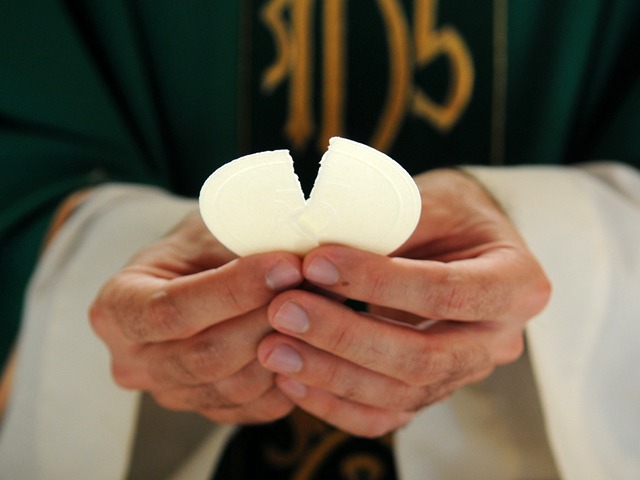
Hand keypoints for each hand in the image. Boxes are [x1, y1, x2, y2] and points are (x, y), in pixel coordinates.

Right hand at [89, 212, 303, 423]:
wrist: (199, 270)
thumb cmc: (201, 243)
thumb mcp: (211, 227)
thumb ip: (246, 244)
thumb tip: (305, 259)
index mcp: (116, 309)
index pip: (171, 309)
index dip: (234, 289)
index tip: (286, 265)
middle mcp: (134, 361)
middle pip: (205, 356)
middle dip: (267, 318)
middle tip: (312, 285)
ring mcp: (171, 391)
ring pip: (237, 385)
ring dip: (288, 344)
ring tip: (319, 304)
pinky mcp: (209, 409)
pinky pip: (258, 406)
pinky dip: (292, 373)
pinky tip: (311, 338)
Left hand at [257, 169, 550, 436]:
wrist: (463, 240)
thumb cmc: (448, 213)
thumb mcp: (429, 201)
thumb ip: (385, 227)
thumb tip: (311, 253)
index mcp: (516, 283)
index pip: (446, 292)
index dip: (378, 281)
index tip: (315, 262)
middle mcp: (498, 339)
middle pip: (424, 357)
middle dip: (346, 337)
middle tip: (283, 310)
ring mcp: (465, 372)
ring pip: (401, 394)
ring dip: (331, 374)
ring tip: (272, 348)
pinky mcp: (431, 390)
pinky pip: (385, 414)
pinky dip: (335, 404)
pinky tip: (291, 381)